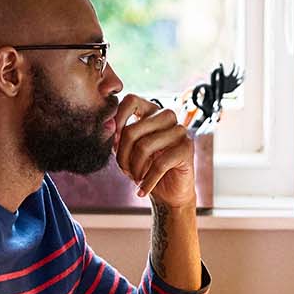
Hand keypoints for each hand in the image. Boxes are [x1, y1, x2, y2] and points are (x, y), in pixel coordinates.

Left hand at [112, 93, 195, 208]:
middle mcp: (167, 116)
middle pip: (132, 130)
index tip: (114, 143)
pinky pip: (160, 164)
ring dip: (135, 169)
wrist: (169, 193)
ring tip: (135, 179)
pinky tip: (142, 190)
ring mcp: (179, 131)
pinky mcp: (187, 148)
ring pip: (144, 147)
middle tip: (124, 171)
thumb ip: (117, 138)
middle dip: (123, 156)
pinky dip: (147, 181)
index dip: (118, 119)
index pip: (131, 100)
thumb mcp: (126, 152)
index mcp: (151, 111)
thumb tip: (107, 126)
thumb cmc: (146, 169)